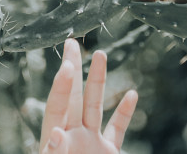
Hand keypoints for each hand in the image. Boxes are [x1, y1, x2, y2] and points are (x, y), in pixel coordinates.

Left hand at [39, 39, 138, 153]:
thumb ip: (55, 152)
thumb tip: (55, 133)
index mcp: (56, 139)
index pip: (57, 106)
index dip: (62, 85)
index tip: (68, 64)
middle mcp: (73, 136)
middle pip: (73, 97)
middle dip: (72, 67)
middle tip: (71, 43)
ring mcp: (91, 142)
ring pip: (95, 106)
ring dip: (97, 79)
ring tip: (100, 54)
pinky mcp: (108, 152)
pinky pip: (117, 129)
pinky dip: (125, 112)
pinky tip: (131, 94)